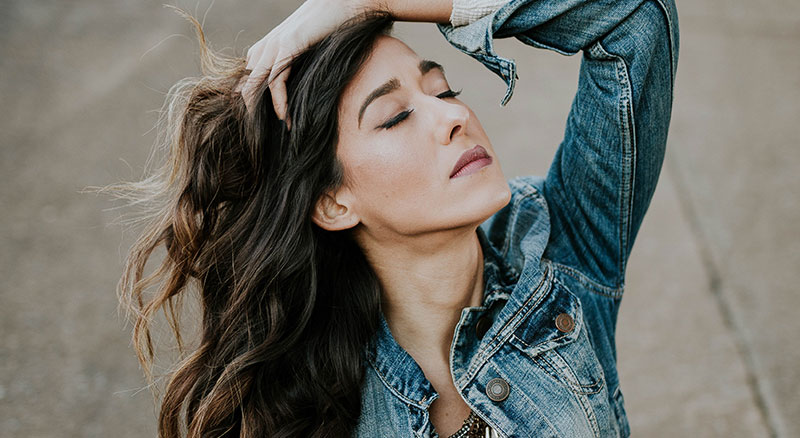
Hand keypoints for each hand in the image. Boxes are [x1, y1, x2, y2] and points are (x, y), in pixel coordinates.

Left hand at [240, 0, 378, 129]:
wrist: (347, 4)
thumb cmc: (332, 30)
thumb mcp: (307, 53)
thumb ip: (296, 68)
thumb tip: (296, 93)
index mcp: (266, 48)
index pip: (246, 81)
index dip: (249, 105)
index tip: (258, 129)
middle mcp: (264, 47)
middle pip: (245, 86)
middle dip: (249, 113)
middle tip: (259, 138)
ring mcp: (273, 45)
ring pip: (254, 85)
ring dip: (260, 113)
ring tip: (269, 134)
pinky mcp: (287, 46)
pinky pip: (275, 81)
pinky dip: (278, 103)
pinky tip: (284, 118)